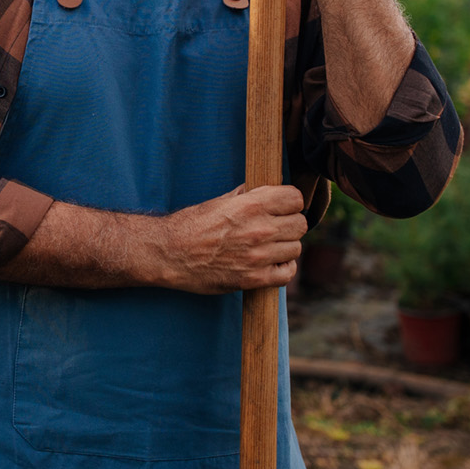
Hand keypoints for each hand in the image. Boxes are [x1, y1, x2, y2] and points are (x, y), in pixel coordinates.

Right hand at [158, 184, 305, 294]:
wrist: (169, 254)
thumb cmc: (190, 225)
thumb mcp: (219, 202)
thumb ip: (246, 196)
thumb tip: (263, 189)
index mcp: (251, 205)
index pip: (296, 199)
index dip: (290, 201)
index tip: (283, 206)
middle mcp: (259, 230)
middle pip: (300, 224)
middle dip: (290, 223)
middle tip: (276, 226)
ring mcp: (258, 256)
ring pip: (296, 248)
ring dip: (286, 246)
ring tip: (271, 245)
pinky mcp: (254, 279)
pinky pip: (288, 273)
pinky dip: (283, 268)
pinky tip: (271, 262)